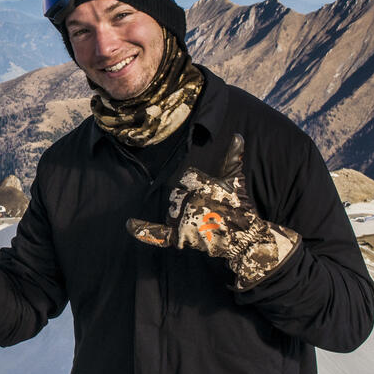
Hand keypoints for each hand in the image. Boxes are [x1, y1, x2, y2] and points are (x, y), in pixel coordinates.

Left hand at [126, 133, 299, 288]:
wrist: (244, 237)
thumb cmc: (239, 206)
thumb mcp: (235, 180)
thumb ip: (233, 157)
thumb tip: (237, 135)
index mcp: (200, 185)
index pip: (186, 179)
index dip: (197, 185)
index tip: (210, 194)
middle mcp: (190, 202)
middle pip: (176, 196)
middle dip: (188, 202)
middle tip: (206, 210)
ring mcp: (184, 221)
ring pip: (171, 213)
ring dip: (181, 216)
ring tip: (200, 221)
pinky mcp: (181, 238)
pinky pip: (159, 234)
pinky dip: (144, 231)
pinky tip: (129, 224)